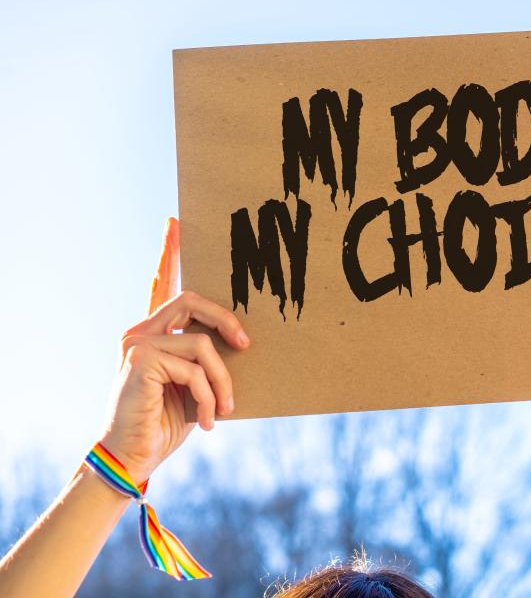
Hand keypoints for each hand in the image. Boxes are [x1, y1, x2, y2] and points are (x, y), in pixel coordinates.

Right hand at [99, 218, 249, 482]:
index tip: (177, 221)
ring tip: (224, 408)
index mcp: (153, 332)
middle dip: (228, 320)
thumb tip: (241, 339)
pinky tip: (207, 420)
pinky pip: (196, 367)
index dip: (170, 252)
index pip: (161, 284)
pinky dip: (208, 396)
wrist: (134, 457)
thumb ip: (205, 356)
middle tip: (247, 345)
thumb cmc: (167, 422)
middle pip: (194, 300)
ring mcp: (138, 343)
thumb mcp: (193, 383)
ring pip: (204, 342)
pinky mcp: (142, 359)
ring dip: (221, 380)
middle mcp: (141, 330)